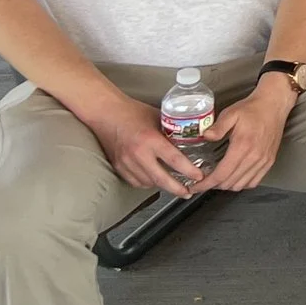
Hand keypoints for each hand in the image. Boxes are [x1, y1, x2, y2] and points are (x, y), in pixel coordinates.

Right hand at [88, 92, 207, 198]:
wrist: (106, 113)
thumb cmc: (133, 112)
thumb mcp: (159, 118)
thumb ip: (172, 132)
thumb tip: (190, 140)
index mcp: (150, 140)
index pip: (174, 160)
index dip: (189, 171)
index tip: (199, 176)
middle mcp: (138, 154)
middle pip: (161, 179)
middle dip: (177, 189)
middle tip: (188, 192)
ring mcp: (126, 163)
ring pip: (148, 183)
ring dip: (161, 185)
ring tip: (172, 184)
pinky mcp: (118, 167)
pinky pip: (136, 182)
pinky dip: (146, 183)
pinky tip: (154, 179)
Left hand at [203, 78, 295, 191]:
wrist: (274, 105)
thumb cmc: (253, 109)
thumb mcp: (231, 113)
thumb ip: (218, 127)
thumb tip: (206, 137)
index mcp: (243, 146)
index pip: (222, 174)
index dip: (206, 184)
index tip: (196, 187)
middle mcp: (254, 157)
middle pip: (230, 183)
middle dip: (213, 185)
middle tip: (203, 182)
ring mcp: (263, 161)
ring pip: (241, 185)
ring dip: (227, 185)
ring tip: (217, 180)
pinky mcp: (269, 161)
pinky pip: (254, 182)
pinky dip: (242, 184)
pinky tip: (235, 177)